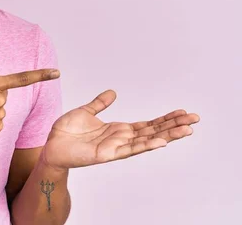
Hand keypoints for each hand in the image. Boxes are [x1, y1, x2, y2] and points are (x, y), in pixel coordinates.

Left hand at [41, 90, 199, 170]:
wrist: (51, 146)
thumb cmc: (66, 132)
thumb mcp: (85, 111)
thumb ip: (99, 103)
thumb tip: (112, 92)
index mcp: (118, 129)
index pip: (148, 124)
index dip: (165, 119)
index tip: (182, 112)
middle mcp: (121, 139)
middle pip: (153, 132)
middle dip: (173, 126)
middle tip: (194, 119)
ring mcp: (116, 147)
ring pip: (147, 141)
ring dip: (167, 136)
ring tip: (187, 130)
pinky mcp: (107, 154)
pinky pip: (129, 150)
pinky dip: (146, 146)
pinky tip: (161, 142)